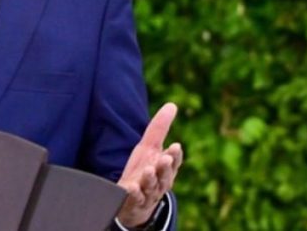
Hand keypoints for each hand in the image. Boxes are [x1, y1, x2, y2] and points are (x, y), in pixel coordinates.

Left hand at [116, 103, 183, 227]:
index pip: (174, 162)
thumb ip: (160, 128)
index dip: (175, 155)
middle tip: (164, 159)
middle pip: (165, 175)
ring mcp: (147, 193)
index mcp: (165, 168)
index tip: (175, 146)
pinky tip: (131, 187)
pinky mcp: (134, 202)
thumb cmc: (144, 169)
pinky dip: (134, 193)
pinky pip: (135, 199)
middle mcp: (159, 181)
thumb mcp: (149, 147)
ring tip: (148, 170)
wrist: (133, 201)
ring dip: (150, 179)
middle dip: (165, 167)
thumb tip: (172, 105)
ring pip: (151, 187)